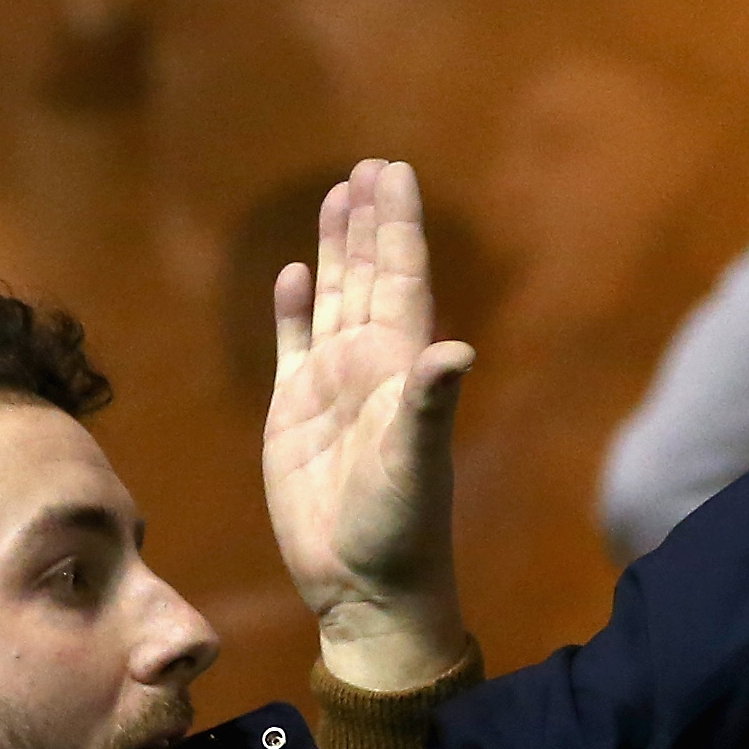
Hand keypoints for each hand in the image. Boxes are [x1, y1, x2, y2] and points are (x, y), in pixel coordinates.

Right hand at [263, 159, 475, 692]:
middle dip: (369, 221)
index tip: (396, 171)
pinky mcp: (293, 414)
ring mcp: (330, 386)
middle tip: (370, 164)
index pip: (401, 277)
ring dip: (335, 249)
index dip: (398, 225)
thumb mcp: (415, 463)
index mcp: (400, 366)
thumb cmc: (398, 527)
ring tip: (337, 194)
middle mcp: (369, 365)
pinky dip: (292, 309)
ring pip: (334, 299)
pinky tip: (292, 273)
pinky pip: (292, 345)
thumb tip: (456, 349)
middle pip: (368, 274)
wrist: (362, 584)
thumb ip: (430, 404)